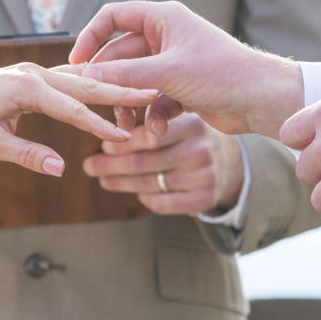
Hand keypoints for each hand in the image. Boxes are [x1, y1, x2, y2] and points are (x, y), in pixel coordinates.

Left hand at [0, 63, 157, 176]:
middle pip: (86, 84)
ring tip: (141, 89)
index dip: (100, 126)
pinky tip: (110, 86)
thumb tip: (61, 169)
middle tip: (152, 93)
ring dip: (110, 85)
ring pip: (80, 78)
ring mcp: (34, 72)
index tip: (125, 136)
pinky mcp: (32, 76)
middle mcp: (34, 74)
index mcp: (25, 89)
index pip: (73, 109)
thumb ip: (28, 156)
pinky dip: (92, 84)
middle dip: (120, 91)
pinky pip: (68, 79)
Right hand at [68, 0, 304, 137]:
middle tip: (96, 104)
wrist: (262, 100)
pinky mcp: (181, 88)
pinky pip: (153, 100)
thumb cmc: (222, 74)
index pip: (113, 17)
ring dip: (129, 104)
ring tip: (128, 126)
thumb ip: (125, 74)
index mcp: (163, 19)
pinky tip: (158, 130)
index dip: (90, 37)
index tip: (76, 63)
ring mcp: (173, 64)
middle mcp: (166, 37)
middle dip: (110, 83)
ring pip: (135, 82)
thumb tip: (87, 77)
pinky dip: (152, 115)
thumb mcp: (168, 73)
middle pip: (120, 56)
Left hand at [82, 113, 243, 215]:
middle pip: (144, 162)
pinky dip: (146, 199)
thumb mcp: (177, 117)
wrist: (230, 160)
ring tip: (103, 179)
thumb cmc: (190, 134)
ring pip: (150, 184)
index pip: (148, 137)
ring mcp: (205, 176)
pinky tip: (136, 194)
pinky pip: (165, 203)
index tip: (102, 144)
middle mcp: (201, 150)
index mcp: (191, 124)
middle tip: (89, 166)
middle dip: (111, 165)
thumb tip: (102, 117)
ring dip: (121, 183)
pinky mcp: (206, 199)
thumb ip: (147, 116)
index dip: (121, 143)